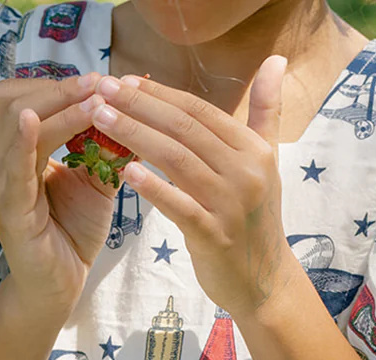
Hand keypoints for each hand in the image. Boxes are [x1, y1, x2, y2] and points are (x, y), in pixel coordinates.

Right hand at [0, 73, 121, 317]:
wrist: (61, 286)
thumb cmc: (73, 233)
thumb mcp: (95, 182)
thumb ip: (105, 149)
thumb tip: (133, 109)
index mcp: (14, 150)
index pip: (28, 97)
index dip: (62, 85)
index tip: (103, 79)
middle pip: (14, 98)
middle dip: (60, 88)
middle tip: (101, 84)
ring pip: (17, 122)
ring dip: (59, 107)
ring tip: (94, 100)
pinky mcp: (7, 209)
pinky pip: (12, 168)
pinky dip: (24, 141)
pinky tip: (37, 121)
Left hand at [88, 58, 301, 320]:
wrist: (265, 282)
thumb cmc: (256, 221)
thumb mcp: (267, 162)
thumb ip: (266, 112)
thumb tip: (275, 60)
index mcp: (254, 150)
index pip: (200, 112)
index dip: (161, 94)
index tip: (127, 81)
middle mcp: (245, 173)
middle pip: (184, 130)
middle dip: (139, 107)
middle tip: (103, 90)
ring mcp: (230, 206)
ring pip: (176, 161)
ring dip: (135, 136)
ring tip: (101, 119)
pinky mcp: (214, 237)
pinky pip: (179, 206)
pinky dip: (153, 188)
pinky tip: (126, 172)